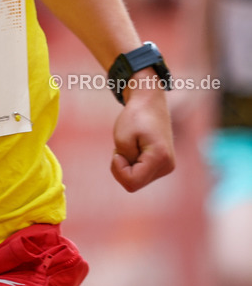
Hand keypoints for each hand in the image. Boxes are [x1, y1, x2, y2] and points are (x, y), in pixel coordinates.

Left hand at [111, 72, 174, 191]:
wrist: (149, 102)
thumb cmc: (134, 116)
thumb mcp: (122, 138)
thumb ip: (123, 162)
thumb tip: (130, 178)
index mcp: (160, 158)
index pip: (131, 182)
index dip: (117, 169)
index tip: (117, 152)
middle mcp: (167, 166)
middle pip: (134, 183)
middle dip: (121, 167)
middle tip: (122, 148)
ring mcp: (167, 167)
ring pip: (137, 180)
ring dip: (127, 165)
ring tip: (131, 145)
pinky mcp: (163, 165)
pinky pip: (140, 174)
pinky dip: (132, 164)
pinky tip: (135, 149)